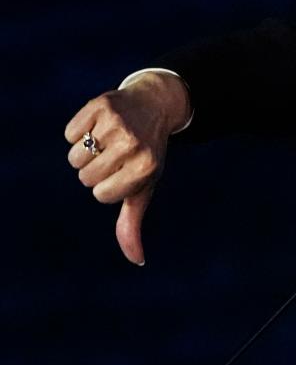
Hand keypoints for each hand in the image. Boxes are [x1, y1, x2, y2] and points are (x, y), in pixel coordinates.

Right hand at [65, 72, 189, 264]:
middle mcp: (134, 145)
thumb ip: (134, 222)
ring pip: (75, 157)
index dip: (107, 186)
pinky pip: (70, 133)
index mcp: (146, 168)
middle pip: (85, 177)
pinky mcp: (102, 105)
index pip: (101, 194)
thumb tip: (137, 260)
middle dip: (96, 170)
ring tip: (108, 140)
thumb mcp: (144, 186)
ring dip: (85, 151)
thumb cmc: (147, 153)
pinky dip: (78, 131)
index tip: (124, 171)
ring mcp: (118, 124)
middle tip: (117, 153)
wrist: (156, 105)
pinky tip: (101, 124)